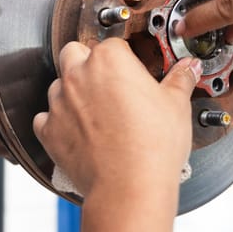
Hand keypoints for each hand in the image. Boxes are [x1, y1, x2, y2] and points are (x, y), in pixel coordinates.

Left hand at [33, 39, 201, 201]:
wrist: (129, 186)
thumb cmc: (153, 145)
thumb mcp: (176, 105)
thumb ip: (180, 80)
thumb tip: (188, 68)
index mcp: (109, 59)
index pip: (113, 45)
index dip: (125, 59)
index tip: (133, 73)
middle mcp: (78, 75)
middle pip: (75, 53)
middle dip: (88, 63)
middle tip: (110, 85)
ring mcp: (59, 102)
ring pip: (58, 85)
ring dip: (72, 93)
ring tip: (97, 113)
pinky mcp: (48, 131)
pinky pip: (45, 119)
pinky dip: (57, 123)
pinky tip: (77, 133)